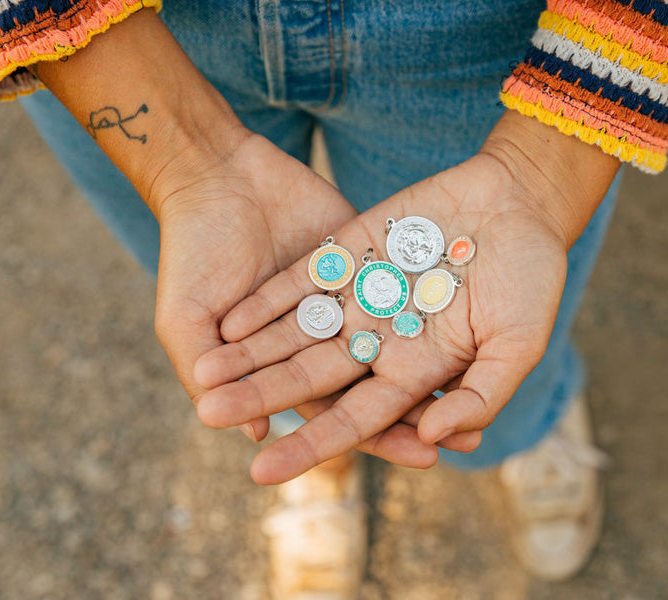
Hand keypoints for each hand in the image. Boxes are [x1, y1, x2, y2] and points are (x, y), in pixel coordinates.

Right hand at [26, 8, 440, 465]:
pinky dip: (431, 305)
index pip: (342, 412)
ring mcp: (347, 296)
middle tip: (470, 439)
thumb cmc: (190, 253)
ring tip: (482, 384)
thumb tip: (256, 432)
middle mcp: (324, 337)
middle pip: (380, 385)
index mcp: (287, 363)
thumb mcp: (185, 320)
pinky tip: (472, 317)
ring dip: (436, 368)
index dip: (382, 437)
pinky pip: (403, 289)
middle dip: (422, 414)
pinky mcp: (361, 258)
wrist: (212, 175)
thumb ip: (208, 375)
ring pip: (399, 341)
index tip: (426, 458)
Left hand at [193, 112, 619, 483]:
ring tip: (202, 372)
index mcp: (418, 370)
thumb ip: (480, 392)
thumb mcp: (519, 342)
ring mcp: (362, 295)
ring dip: (251, 352)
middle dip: (261, 396)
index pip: (355, 419)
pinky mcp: (351, 253)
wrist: (521, 200)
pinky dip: (268, 300)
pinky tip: (230, 321)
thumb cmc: (532, 277)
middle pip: (311, 377)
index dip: (310, 446)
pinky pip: (302, 281)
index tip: (260, 473)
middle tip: (208, 415)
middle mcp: (381, 339)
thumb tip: (431, 437)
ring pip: (296, 331)